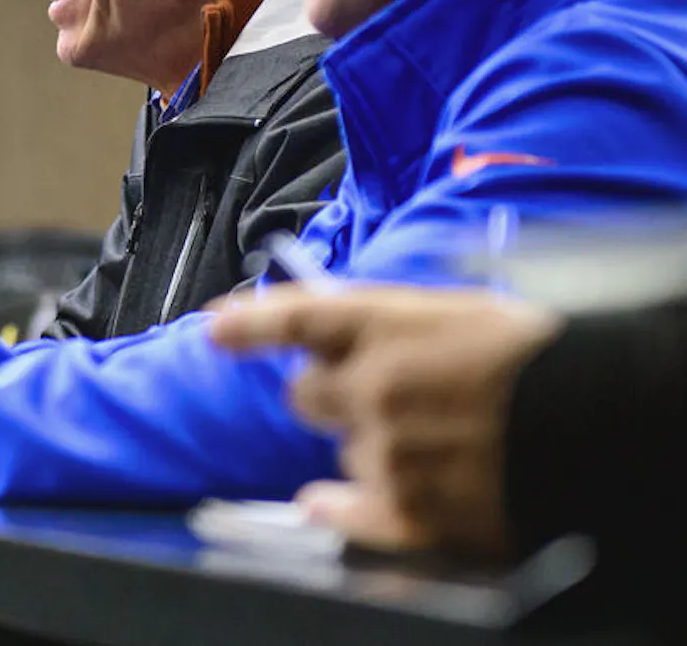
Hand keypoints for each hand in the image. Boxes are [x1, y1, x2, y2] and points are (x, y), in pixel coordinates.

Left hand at [209, 285, 560, 557]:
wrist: (605, 414)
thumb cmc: (539, 357)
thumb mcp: (458, 312)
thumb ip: (388, 324)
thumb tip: (335, 343)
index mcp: (386, 323)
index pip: (295, 316)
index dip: (250, 322)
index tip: (218, 328)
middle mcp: (374, 383)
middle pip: (306, 395)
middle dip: (331, 395)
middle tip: (379, 397)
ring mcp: (389, 448)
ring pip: (342, 452)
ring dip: (369, 448)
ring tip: (434, 442)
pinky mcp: (410, 507)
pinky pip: (345, 512)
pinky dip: (338, 509)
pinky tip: (327, 503)